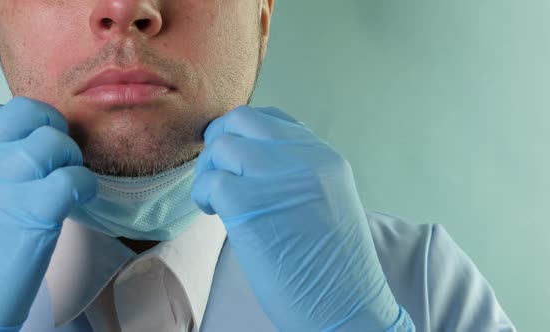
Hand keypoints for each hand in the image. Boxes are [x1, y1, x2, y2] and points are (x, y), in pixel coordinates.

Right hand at [0, 97, 96, 330]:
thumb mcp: (3, 184)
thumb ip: (14, 155)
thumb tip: (47, 135)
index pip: (16, 110)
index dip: (41, 120)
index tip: (46, 144)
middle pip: (31, 113)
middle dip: (56, 131)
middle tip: (59, 158)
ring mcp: (5, 184)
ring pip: (53, 143)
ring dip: (72, 159)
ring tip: (69, 181)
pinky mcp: (31, 213)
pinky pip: (70, 178)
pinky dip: (85, 185)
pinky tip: (81, 197)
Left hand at [192, 106, 400, 330]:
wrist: (346, 307)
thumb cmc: (333, 266)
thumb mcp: (325, 201)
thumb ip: (295, 173)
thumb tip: (247, 159)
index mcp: (325, 157)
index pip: (273, 119)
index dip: (245, 135)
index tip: (237, 160)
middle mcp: (305, 157)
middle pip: (243, 120)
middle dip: (221, 142)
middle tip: (219, 174)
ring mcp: (278, 176)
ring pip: (222, 145)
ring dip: (209, 170)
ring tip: (217, 200)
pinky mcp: (250, 203)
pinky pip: (210, 181)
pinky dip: (203, 195)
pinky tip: (214, 213)